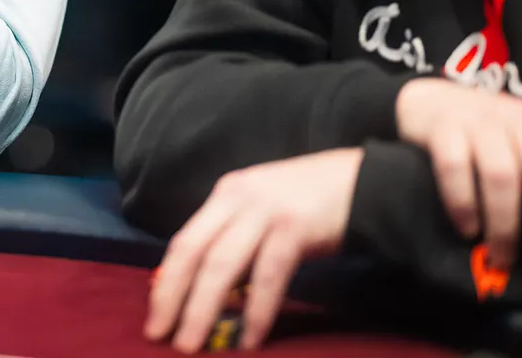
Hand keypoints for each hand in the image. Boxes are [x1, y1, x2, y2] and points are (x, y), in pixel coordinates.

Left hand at [146, 148, 361, 351]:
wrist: (367, 180)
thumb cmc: (314, 203)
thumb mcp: (264, 212)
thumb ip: (238, 239)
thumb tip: (212, 288)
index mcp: (226, 195)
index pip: (183, 241)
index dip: (166, 280)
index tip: (154, 315)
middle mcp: (236, 199)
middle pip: (193, 252)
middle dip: (172, 296)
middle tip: (159, 335)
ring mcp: (265, 211)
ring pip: (222, 265)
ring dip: (203, 308)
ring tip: (191, 344)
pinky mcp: (295, 227)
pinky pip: (268, 275)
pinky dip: (256, 310)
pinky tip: (249, 338)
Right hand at [396, 77, 521, 271]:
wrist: (425, 102)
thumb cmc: (481, 137)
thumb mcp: (518, 146)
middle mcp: (514, 120)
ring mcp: (476, 121)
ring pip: (500, 174)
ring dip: (503, 223)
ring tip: (500, 256)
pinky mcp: (440, 126)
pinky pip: (454, 167)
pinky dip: (463, 203)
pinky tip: (467, 229)